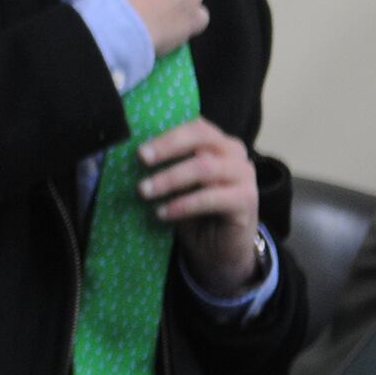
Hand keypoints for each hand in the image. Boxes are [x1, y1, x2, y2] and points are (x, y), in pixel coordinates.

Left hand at [136, 118, 260, 295]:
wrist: (219, 248)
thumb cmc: (193, 211)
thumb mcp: (175, 185)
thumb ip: (163, 166)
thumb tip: (128, 156)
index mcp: (217, 141)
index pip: (194, 126)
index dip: (165, 134)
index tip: (138, 149)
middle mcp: (234, 152)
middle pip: (201, 138)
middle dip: (167, 147)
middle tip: (141, 159)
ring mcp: (244, 175)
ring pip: (205, 167)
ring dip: (170, 179)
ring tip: (143, 191)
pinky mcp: (247, 200)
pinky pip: (211, 198)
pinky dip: (183, 204)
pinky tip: (162, 213)